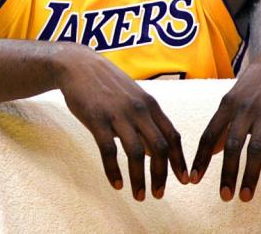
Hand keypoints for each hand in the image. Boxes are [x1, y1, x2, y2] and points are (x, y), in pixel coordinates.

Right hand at [55, 48, 188, 199]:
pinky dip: (114, 171)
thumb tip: (154, 150)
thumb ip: (146, 120)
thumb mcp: (132, 96)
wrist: (77, 64)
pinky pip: (109, 151)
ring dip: (140, 179)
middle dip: (162, 175)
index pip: (172, 136)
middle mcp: (138, 110)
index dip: (179, 161)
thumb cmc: (106, 83)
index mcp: (150, 104)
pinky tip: (117, 185)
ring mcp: (117, 114)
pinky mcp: (97, 119)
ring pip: (136, 153)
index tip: (184, 180)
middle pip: (159, 148)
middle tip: (160, 194)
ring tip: (139, 196)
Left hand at [190, 37, 260, 201]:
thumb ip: (224, 123)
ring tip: (245, 196)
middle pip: (232, 147)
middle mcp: (244, 109)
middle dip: (226, 174)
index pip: (210, 136)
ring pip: (255, 150)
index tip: (193, 179)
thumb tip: (213, 150)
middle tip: (224, 196)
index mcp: (227, 104)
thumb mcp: (235, 96)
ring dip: (248, 175)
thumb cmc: (257, 82)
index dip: (201, 159)